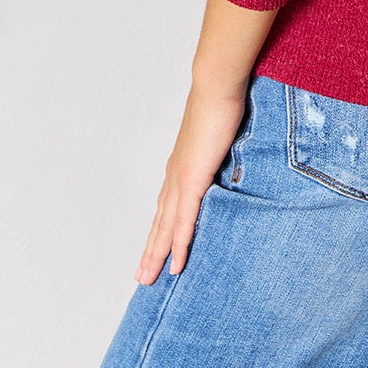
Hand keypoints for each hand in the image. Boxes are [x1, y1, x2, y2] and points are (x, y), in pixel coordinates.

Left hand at [133, 84, 246, 285]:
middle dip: (151, 250)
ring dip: (157, 254)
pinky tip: (176, 265)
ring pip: (165, 227)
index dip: (159, 229)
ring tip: (149, 278)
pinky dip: (179, 245)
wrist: (215, 88)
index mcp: (180, 166)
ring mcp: (181, 180)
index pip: (166, 205)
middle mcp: (175, 176)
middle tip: (142, 277)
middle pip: (159, 222)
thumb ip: (218, 153)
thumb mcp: (218, 136)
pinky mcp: (192, 181)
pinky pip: (184, 221)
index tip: (153, 248)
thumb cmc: (220, 104)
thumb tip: (225, 162)